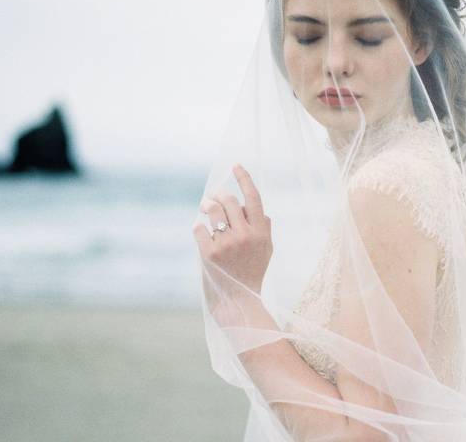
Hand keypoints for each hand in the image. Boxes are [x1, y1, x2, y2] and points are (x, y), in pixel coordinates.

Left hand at [193, 164, 272, 298]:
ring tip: (205, 206)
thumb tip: (258, 209)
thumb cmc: (253, 272)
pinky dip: (199, 226)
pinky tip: (201, 230)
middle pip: (229, 200)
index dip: (244, 179)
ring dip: (206, 205)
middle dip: (218, 194)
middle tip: (213, 195)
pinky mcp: (209, 254)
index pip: (253, 198)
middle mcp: (245, 235)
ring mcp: (227, 244)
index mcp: (261, 232)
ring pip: (212, 210)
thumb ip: (265, 227)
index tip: (235, 165)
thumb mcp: (267, 249)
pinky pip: (199, 228)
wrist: (239, 300)